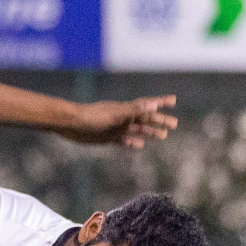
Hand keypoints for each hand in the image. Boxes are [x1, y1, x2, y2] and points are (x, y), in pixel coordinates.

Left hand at [63, 95, 177, 148]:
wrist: (71, 124)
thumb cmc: (92, 117)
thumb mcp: (116, 114)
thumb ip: (135, 111)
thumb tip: (155, 106)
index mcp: (127, 109)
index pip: (148, 105)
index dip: (161, 103)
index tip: (174, 100)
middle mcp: (123, 118)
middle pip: (146, 119)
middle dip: (160, 121)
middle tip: (174, 125)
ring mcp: (116, 128)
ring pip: (137, 130)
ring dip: (150, 132)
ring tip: (163, 136)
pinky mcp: (107, 137)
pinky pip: (123, 141)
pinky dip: (132, 143)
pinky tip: (139, 145)